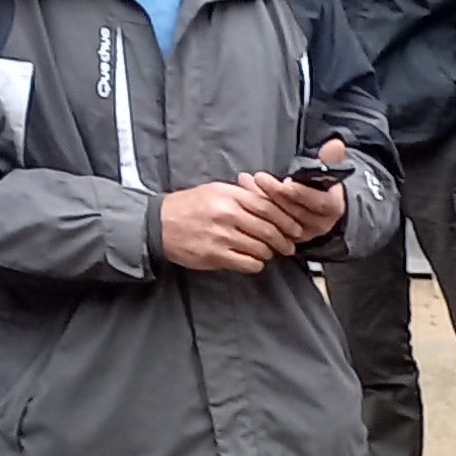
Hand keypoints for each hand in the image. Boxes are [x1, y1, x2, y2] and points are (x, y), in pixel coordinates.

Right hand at [159, 180, 296, 272]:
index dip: (286, 220)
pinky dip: (256, 264)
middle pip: (268, 230)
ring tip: (269, 253)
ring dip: (269, 253)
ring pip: (260, 248)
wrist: (159, 223)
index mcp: (230, 195)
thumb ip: (243, 195)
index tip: (295, 228)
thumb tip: (273, 200)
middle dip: (283, 241)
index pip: (268, 207)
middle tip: (289, 246)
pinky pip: (248, 263)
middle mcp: (227, 214)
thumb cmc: (190, 206)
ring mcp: (222, 236)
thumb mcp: (216, 191)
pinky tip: (254, 261)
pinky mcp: (215, 255)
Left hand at [244, 138, 351, 246]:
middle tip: (258, 177)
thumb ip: (330, 158)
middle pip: (295, 212)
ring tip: (246, 181)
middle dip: (275, 194)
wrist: (321, 209)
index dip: (299, 193)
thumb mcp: (328, 170)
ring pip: (280, 220)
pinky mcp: (286, 238)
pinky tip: (244, 192)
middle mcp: (320, 224)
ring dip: (261, 199)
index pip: (316, 202)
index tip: (284, 181)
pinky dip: (255, 209)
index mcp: (332, 208)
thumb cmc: (322, 185)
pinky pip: (269, 226)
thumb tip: (336, 144)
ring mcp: (302, 234)